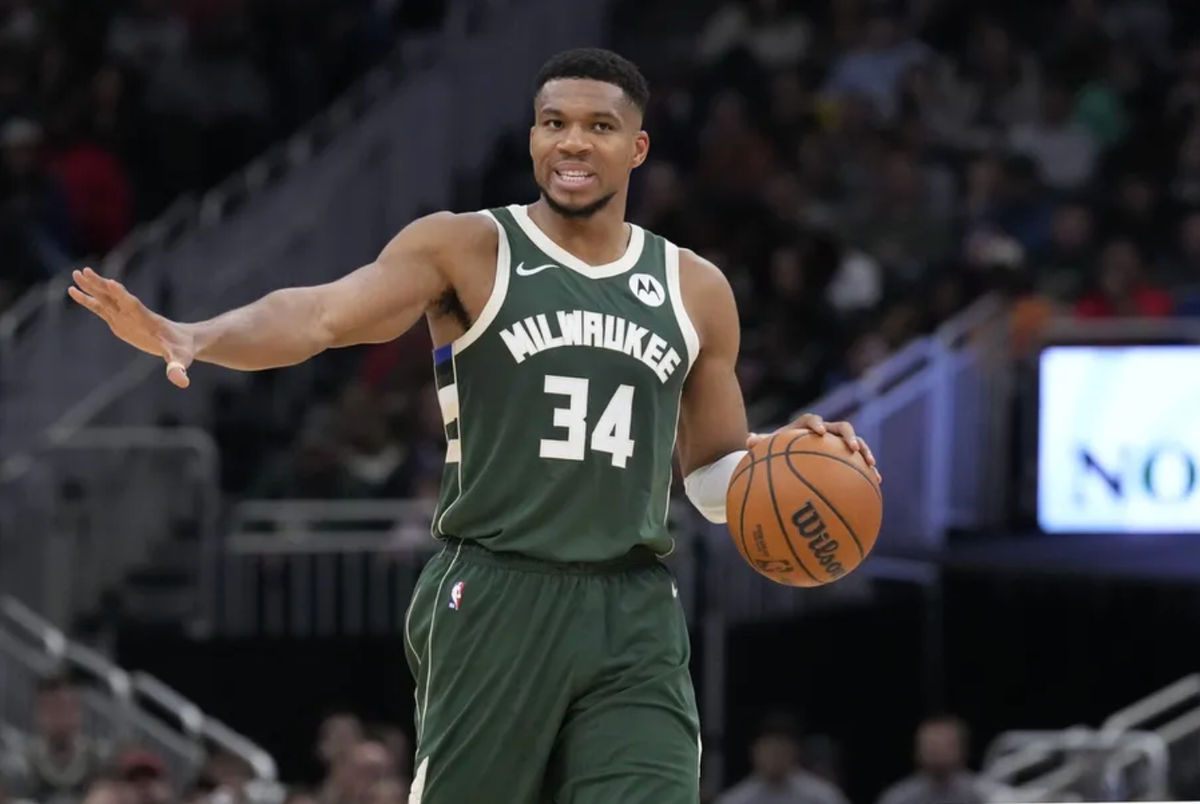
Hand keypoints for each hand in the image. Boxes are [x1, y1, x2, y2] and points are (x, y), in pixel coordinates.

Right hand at [68, 267, 194, 387]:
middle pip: (116, 297)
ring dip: (92, 287)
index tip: (111, 283)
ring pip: (106, 298)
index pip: (134, 306)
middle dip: (101, 286)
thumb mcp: (181, 360)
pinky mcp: (119, 320)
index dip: (123, 296)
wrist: (183, 341)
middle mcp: (135, 314)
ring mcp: (126, 316)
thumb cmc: (182, 350)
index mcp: (148, 321)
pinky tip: (73, 291)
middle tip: (85, 272)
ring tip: (76, 274)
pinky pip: (101, 308)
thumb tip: (182, 382)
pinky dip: (88, 300)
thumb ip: (178, 369)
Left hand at [747, 412, 880, 482]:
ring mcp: (837, 444)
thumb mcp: (766, 451)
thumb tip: (748, 441)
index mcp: (804, 427)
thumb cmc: (776, 454)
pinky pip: (859, 462)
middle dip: (849, 436)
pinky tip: (877, 483)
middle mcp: (825, 432)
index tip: (818, 432)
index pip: (811, 420)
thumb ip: (760, 444)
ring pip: (856, 443)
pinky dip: (868, 470)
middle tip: (852, 448)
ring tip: (871, 465)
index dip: (816, 424)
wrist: (788, 457)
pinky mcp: (846, 457)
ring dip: (865, 451)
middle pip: (841, 428)